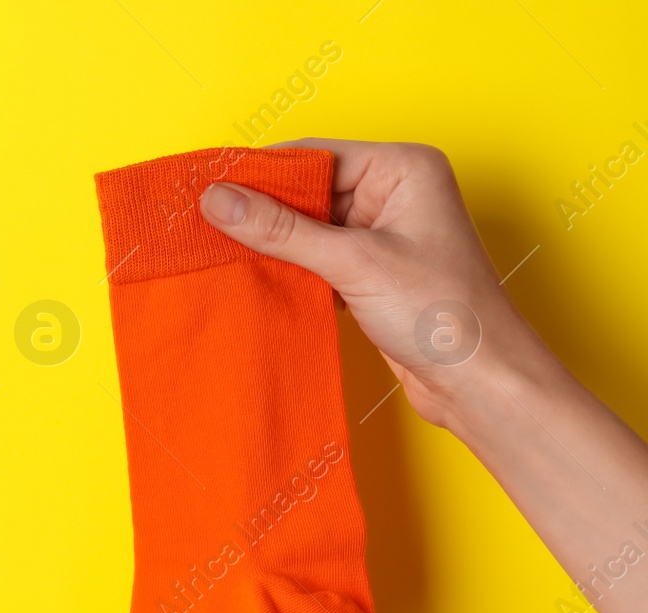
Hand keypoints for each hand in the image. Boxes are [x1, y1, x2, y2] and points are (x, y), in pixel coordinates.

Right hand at [198, 139, 540, 427]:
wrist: (479, 380)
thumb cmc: (444, 314)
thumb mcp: (354, 263)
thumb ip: (282, 230)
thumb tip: (221, 201)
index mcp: (403, 169)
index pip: (315, 156)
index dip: (261, 173)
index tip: (210, 188)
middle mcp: (395, 193)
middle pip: (308, 190)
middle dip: (263, 211)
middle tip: (207, 225)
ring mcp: (384, 234)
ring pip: (309, 228)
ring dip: (274, 244)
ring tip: (225, 254)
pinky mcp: (372, 272)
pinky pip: (317, 258)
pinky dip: (291, 269)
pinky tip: (262, 280)